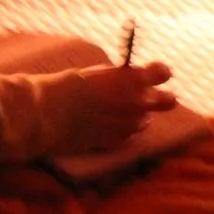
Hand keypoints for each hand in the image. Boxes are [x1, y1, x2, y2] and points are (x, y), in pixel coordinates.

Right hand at [56, 61, 176, 154]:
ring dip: (139, 116)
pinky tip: (110, 126)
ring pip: (145, 121)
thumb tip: (125, 79)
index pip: (161, 72)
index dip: (160, 72)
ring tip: (121, 112)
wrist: (46, 113)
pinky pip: (128, 136)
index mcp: (130, 78)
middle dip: (163, 99)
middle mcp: (136, 102)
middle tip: (158, 98)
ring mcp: (127, 124)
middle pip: (166, 101)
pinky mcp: (115, 141)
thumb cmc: (66, 86)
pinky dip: (123, 131)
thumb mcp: (94, 73)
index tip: (157, 73)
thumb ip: (116, 77)